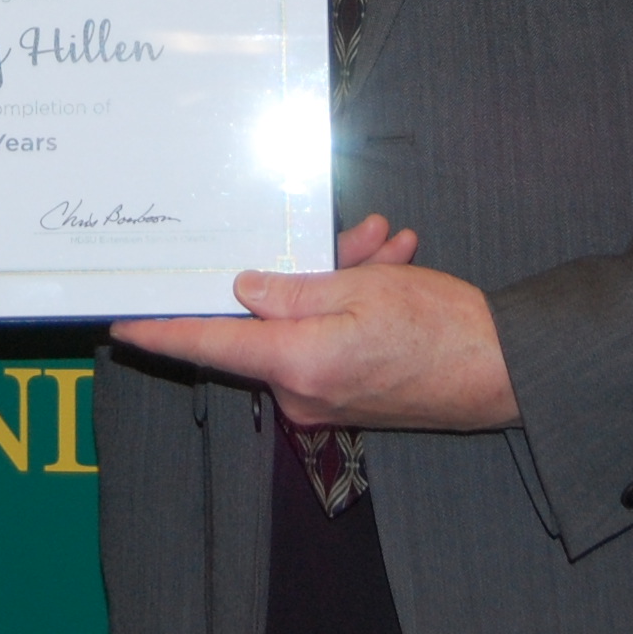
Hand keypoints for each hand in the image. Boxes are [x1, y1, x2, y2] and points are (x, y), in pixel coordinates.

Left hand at [110, 213, 520, 431]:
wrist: (509, 373)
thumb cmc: (442, 329)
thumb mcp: (362, 291)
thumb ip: (294, 289)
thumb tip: (242, 289)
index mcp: (296, 364)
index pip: (209, 344)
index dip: (163, 330)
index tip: (123, 323)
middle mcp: (302, 393)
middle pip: (269, 321)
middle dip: (303, 268)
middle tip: (353, 234)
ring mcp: (326, 399)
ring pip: (307, 322)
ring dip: (341, 278)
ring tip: (386, 245)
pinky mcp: (350, 396)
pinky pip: (333, 340)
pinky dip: (356, 303)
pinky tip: (393, 265)